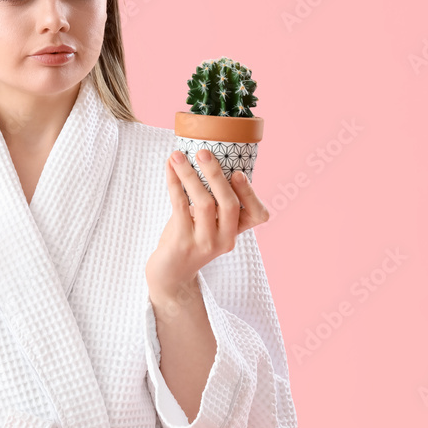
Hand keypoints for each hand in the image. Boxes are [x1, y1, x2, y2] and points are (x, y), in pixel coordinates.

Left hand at [146, 149, 269, 297]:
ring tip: (178, 156)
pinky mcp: (182, 244)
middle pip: (229, 204)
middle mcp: (225, 240)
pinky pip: (179, 206)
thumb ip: (213, 200)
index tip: (238, 173)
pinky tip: (169, 169)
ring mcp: (204, 243)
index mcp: (235, 232)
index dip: (251, 194)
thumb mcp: (207, 223)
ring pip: (203, 203)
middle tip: (203, 153)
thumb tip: (205, 158)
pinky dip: (174, 184)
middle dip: (216, 175)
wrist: (169, 275)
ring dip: (190, 175)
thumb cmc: (189, 239)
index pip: (258, 215)